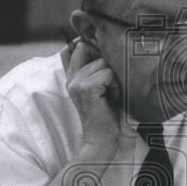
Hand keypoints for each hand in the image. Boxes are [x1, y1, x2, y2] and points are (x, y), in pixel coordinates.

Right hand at [64, 39, 120, 156]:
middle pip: (84, 46)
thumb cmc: (109, 115)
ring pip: (102, 61)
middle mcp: (70, 77)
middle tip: (108, 81)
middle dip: (102, 58)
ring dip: (113, 77)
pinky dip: (115, 85)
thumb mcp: (102, 87)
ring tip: (111, 94)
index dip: (86, 45)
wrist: (106, 140)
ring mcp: (76, 82)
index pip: (71, 48)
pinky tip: (112, 98)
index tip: (100, 59)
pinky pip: (107, 73)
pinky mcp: (85, 88)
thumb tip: (103, 46)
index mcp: (72, 76)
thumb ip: (96, 68)